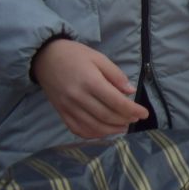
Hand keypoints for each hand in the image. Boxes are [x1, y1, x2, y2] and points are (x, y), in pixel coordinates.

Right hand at [34, 38, 148, 138]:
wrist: (44, 57)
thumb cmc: (75, 55)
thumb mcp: (99, 58)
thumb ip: (116, 75)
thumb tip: (130, 91)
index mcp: (90, 81)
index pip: (116, 102)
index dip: (133, 110)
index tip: (144, 113)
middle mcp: (78, 97)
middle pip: (106, 116)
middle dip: (125, 120)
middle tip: (135, 119)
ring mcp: (68, 107)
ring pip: (93, 126)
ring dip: (111, 130)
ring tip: (123, 127)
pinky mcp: (60, 112)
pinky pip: (77, 129)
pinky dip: (93, 134)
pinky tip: (104, 131)